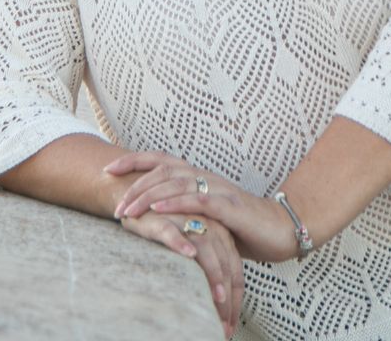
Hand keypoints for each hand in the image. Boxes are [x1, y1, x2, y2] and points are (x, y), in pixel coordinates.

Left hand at [108, 151, 296, 264]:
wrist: (282, 229)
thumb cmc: (243, 226)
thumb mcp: (207, 217)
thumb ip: (184, 212)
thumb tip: (152, 218)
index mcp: (199, 177)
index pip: (161, 160)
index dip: (134, 161)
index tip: (108, 170)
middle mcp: (206, 177)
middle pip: (163, 171)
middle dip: (134, 185)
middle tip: (114, 204)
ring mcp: (219, 190)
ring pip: (176, 184)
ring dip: (148, 196)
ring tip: (127, 210)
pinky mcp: (230, 208)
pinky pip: (199, 201)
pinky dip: (176, 203)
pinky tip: (158, 209)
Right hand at [116, 207, 243, 336]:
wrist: (141, 203)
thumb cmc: (170, 232)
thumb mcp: (195, 250)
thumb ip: (209, 270)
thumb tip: (219, 309)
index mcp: (221, 234)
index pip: (234, 270)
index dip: (235, 299)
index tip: (231, 327)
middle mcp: (208, 225)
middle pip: (225, 263)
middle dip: (227, 297)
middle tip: (224, 325)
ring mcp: (187, 219)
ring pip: (205, 248)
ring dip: (213, 274)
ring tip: (219, 298)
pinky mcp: (162, 218)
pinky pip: (172, 231)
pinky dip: (180, 242)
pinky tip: (188, 254)